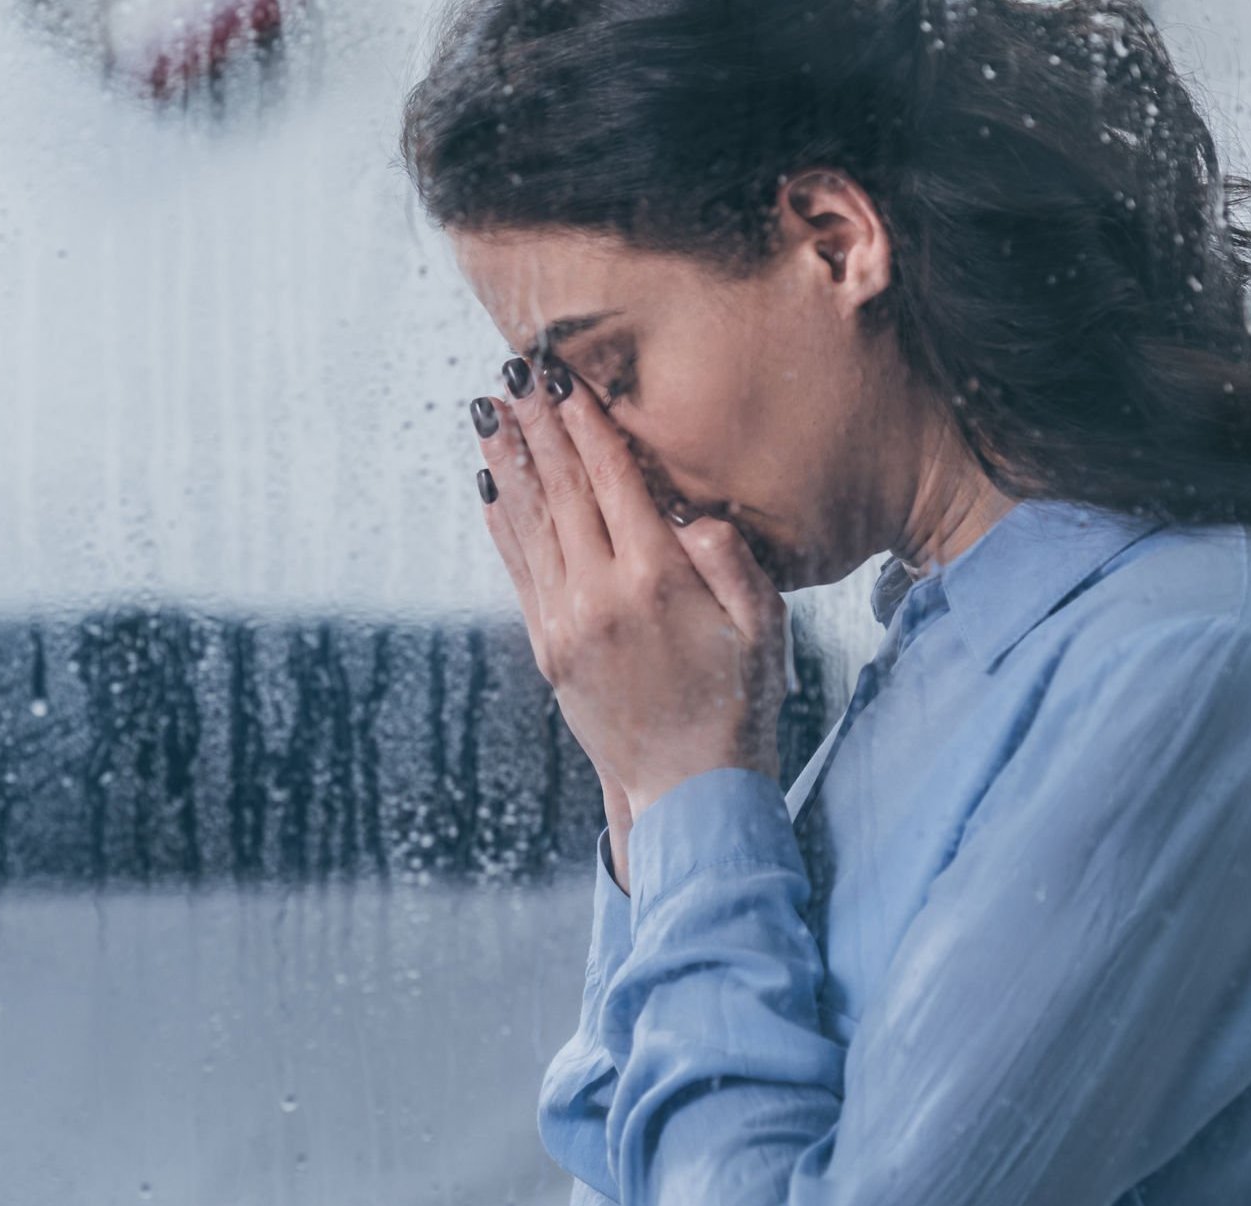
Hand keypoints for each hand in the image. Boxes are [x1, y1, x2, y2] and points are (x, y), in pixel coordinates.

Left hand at [469, 358, 787, 823]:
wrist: (687, 788)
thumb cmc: (739, 701)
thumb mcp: (762, 626)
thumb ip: (729, 560)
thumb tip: (689, 509)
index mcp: (656, 579)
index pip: (613, 479)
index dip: (587, 423)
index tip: (564, 377)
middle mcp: (600, 593)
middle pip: (561, 489)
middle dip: (536, 425)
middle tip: (513, 372)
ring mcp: (565, 621)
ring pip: (529, 522)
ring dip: (508, 461)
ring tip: (488, 410)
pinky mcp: (547, 646)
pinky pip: (518, 568)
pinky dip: (502, 519)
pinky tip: (490, 484)